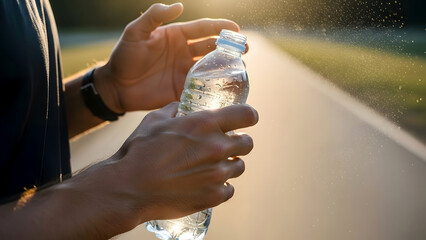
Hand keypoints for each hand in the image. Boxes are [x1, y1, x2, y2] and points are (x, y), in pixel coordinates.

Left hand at [94, 3, 241, 112]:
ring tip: (242, 68)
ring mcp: (184, 71)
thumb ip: (154, 16)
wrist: (116, 86)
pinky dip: (216, 87)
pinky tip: (228, 87)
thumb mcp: (135, 32)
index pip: (203, 28)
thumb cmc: (124, 56)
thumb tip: (179, 5)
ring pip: (212, 67)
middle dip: (230, 47)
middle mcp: (184, 52)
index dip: (220, 27)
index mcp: (177, 36)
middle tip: (245, 50)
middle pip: (212, 47)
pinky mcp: (183, 89)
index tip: (236, 28)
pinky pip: (203, 87)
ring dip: (227, 66)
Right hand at [105, 103, 257, 228]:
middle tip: (226, 145)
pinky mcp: (214, 196)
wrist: (129, 188)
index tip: (247, 120)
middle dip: (239, 142)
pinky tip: (207, 184)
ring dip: (229, 164)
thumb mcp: (154, 121)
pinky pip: (229, 189)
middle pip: (248, 143)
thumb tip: (179, 106)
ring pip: (239, 166)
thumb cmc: (139, 152)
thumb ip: (172, 109)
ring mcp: (217, 174)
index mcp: (205, 124)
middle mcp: (217, 147)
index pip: (247, 115)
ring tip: (212, 167)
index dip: (249, 116)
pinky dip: (221, 186)